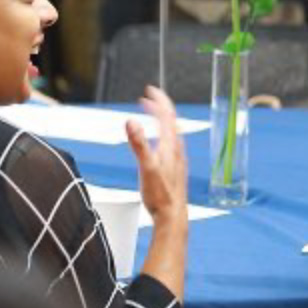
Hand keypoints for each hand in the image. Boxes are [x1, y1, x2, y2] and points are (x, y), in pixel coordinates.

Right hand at [126, 86, 187, 228]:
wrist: (173, 217)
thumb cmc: (160, 195)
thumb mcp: (146, 167)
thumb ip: (138, 144)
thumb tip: (130, 121)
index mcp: (170, 146)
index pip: (167, 116)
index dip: (158, 101)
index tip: (149, 91)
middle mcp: (177, 151)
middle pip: (171, 122)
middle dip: (159, 108)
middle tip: (147, 100)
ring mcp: (177, 160)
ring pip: (172, 133)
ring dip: (162, 121)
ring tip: (153, 116)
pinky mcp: (175, 169)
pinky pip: (171, 144)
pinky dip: (163, 135)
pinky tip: (159, 144)